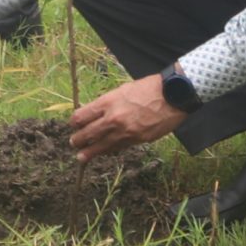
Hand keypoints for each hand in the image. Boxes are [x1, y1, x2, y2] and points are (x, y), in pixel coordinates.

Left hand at [66, 73, 185, 159]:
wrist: (172, 96)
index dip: (74, 122)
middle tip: (73, 143)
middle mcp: (113, 118)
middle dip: (78, 140)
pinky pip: (118, 148)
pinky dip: (109, 151)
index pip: (82, 116)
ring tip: (81, 157)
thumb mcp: (123, 90)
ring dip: (89, 152)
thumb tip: (97, 114)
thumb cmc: (148, 88)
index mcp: (108, 102)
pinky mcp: (136, 140)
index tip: (73, 125)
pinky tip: (103, 153)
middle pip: (88, 133)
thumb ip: (109, 103)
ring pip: (101, 146)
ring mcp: (125, 131)